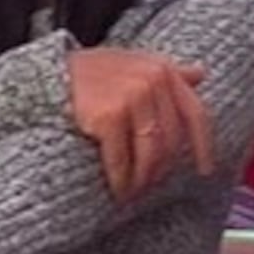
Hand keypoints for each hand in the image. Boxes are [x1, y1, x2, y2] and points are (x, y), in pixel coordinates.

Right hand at [70, 45, 215, 201]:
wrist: (48, 74)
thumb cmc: (93, 72)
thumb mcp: (132, 62)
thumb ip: (167, 70)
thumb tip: (201, 73)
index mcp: (163, 69)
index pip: (195, 113)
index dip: (203, 145)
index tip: (205, 170)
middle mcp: (153, 80)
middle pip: (171, 141)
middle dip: (162, 169)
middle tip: (150, 185)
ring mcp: (132, 97)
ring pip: (151, 154)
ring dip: (144, 179)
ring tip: (135, 191)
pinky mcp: (108, 116)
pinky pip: (122, 161)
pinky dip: (122, 181)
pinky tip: (119, 190)